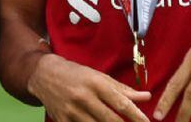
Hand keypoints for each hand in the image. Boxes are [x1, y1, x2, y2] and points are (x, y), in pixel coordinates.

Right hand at [28, 53, 151, 121]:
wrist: (44, 74)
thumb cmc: (76, 74)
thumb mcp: (99, 77)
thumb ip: (123, 89)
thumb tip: (147, 97)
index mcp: (95, 83)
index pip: (121, 104)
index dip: (137, 116)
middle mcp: (84, 97)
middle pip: (111, 120)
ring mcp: (72, 111)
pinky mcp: (62, 121)